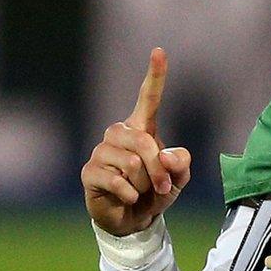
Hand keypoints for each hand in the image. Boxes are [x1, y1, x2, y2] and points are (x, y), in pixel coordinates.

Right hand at [84, 48, 191, 235]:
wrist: (132, 219)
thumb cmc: (155, 193)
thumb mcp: (177, 179)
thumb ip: (180, 164)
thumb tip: (165, 156)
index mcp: (141, 129)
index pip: (148, 98)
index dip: (155, 76)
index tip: (159, 51)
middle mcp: (118, 134)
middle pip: (144, 142)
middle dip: (159, 170)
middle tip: (163, 188)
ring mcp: (102, 151)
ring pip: (132, 164)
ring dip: (144, 185)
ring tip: (140, 192)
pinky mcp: (90, 172)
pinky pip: (117, 181)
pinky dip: (130, 195)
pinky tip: (126, 198)